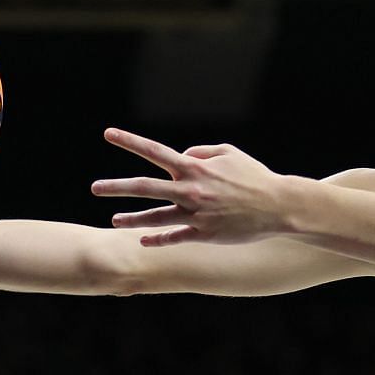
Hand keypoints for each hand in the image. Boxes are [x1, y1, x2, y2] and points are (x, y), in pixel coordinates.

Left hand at [92, 128, 296, 246]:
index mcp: (195, 168)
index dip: (130, 141)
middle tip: (95, 187)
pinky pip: (175, 237)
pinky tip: (142, 240)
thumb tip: (182, 155)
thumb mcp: (230, 152)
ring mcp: (196, 214)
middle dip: (117, 186)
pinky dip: (158, 239)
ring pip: (155, 217)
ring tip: (114, 219)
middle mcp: (191, 190)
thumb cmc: (254, 176)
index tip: (108, 134)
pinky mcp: (205, 234)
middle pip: (145, 187)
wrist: (279, 205)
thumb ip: (202, 151)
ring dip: (132, 218)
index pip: (155, 151)